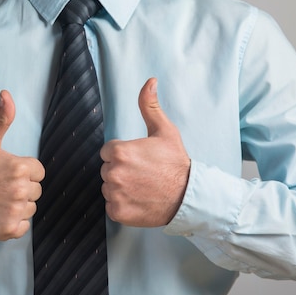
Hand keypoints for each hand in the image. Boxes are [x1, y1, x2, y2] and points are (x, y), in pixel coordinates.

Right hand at [0, 90, 44, 239]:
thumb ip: (1, 118)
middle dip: (21, 187)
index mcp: (20, 167)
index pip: (38, 171)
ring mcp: (16, 211)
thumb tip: (7, 94)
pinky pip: (24, 225)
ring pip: (30, 207)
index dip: (23, 170)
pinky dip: (13, 222)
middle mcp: (21, 190)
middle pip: (36, 190)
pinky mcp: (10, 229)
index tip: (5, 172)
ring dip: (18, 205)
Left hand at [100, 78, 189, 226]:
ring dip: (121, 188)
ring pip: (108, 188)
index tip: (139, 161)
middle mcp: (113, 173)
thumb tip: (150, 82)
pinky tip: (139, 200)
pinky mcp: (117, 212)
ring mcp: (114, 194)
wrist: (188, 196)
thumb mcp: (164, 131)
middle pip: (107, 170)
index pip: (108, 152)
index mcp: (119, 152)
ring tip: (142, 187)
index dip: (123, 155)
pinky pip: (112, 206)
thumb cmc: (176, 163)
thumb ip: (150, 106)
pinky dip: (123, 205)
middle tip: (143, 174)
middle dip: (121, 171)